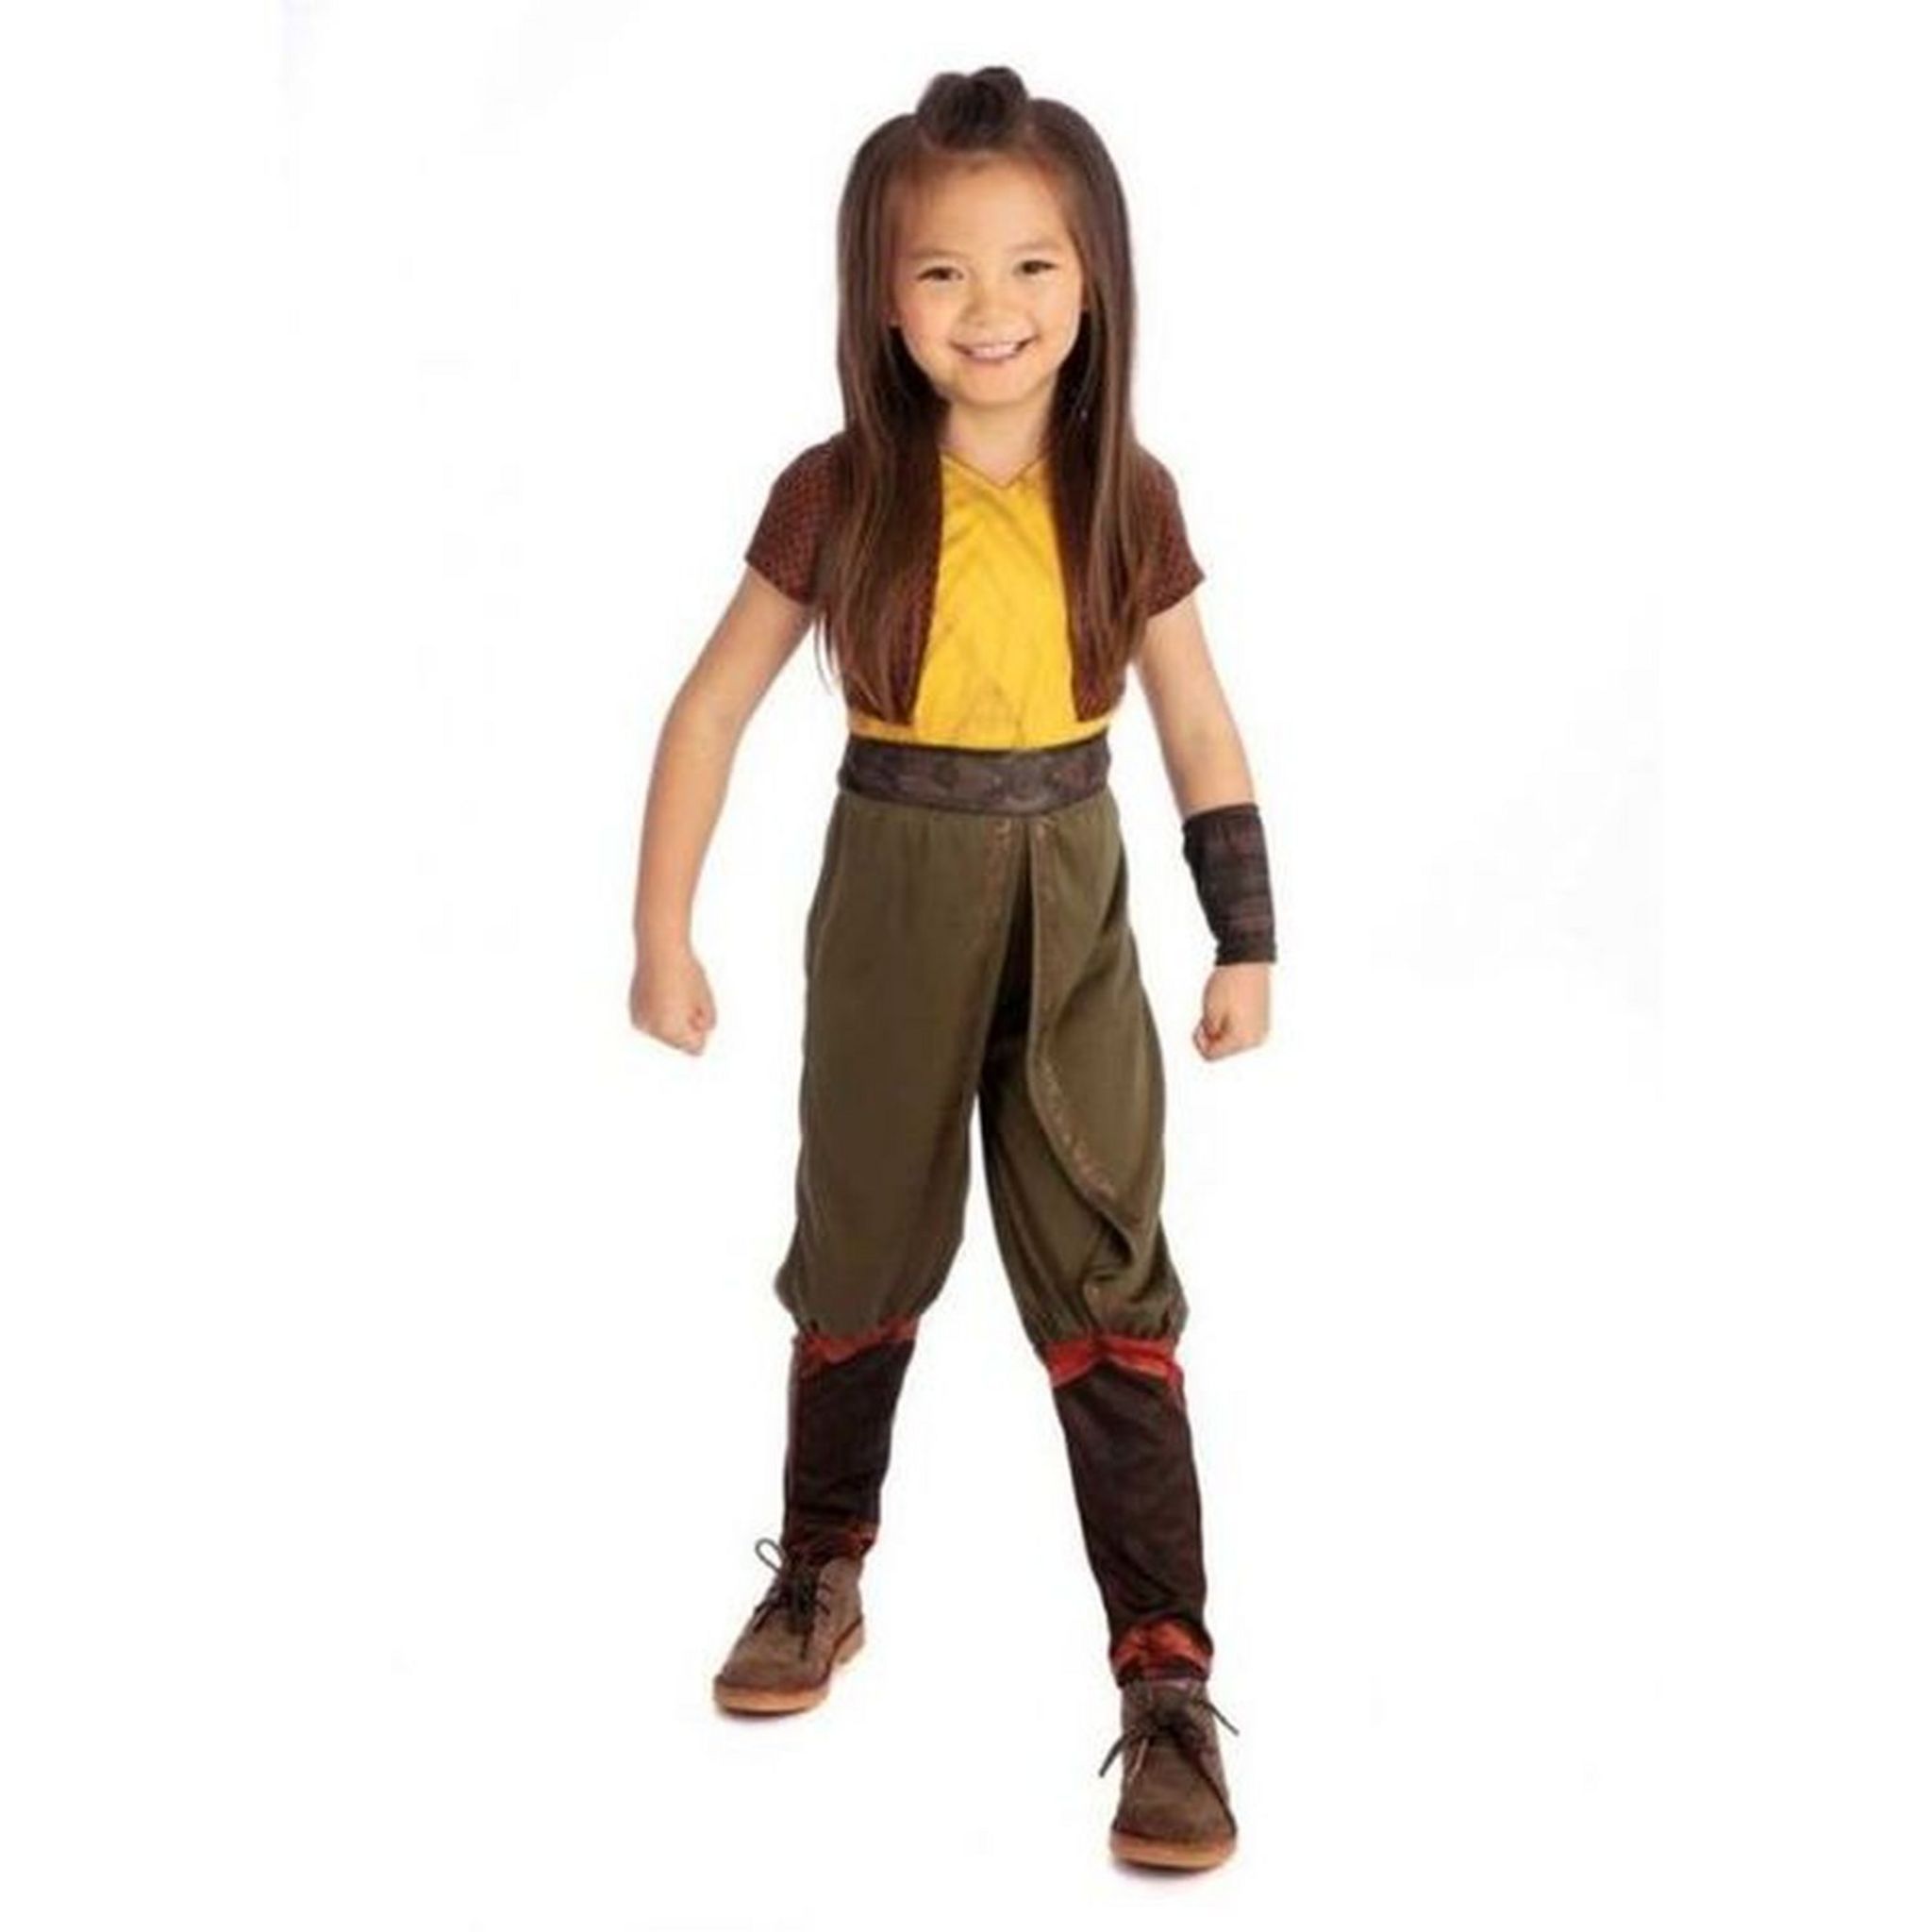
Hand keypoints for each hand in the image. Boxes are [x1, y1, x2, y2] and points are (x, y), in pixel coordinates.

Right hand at [630, 939, 716, 1054]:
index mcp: (671, 1031)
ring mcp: (640, 1019)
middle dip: (686, 1025)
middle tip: (686, 996)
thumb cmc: (686, 973)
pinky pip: (653, 1019)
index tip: (699, 1009)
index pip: (696, 1049)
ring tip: (673, 990)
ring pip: (665, 1030)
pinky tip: (661, 989)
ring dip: (672, 1017)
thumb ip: (708, 1023)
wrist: (659, 948)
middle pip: (679, 1042)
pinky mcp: (633, 1008)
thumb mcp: (707, 1000)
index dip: (702, 1030)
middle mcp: (652, 1030)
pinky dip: (660, 1010)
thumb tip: (701, 1031)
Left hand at [1191, 961, 1270, 1059]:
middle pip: (1223, 1050)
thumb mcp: (1209, 1012)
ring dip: (1222, 1029)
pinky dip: (1232, 1024)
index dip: (1199, 1041)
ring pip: (1233, 1041)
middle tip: (1210, 1014)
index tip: (1199, 1024)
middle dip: (1212, 1035)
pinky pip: (1243, 1031)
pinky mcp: (1263, 1020)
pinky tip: (1231, 1007)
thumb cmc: (1230, 983)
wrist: (1248, 961)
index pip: (1212, 1055)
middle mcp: (1255, 1039)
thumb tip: (1214, 1042)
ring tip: (1222, 1008)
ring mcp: (1261, 1030)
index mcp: (1241, 1040)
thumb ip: (1209, 1034)